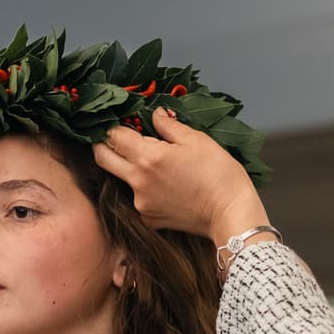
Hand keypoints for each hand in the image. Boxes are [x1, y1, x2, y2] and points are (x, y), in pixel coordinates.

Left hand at [95, 107, 268, 245]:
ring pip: (122, 180)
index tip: (122, 123)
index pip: (113, 136)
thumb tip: (155, 114)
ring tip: (156, 165)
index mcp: (148, 157)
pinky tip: (167, 187)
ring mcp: (141, 204)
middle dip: (104, 145)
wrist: (231, 213)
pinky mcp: (149, 219)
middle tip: (117, 139)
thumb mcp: (197, 139)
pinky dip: (147, 191)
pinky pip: (139, 200)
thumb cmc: (219, 173)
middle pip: (103, 159)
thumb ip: (169, 125)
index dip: (114, 126)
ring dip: (130, 169)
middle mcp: (138, 182)